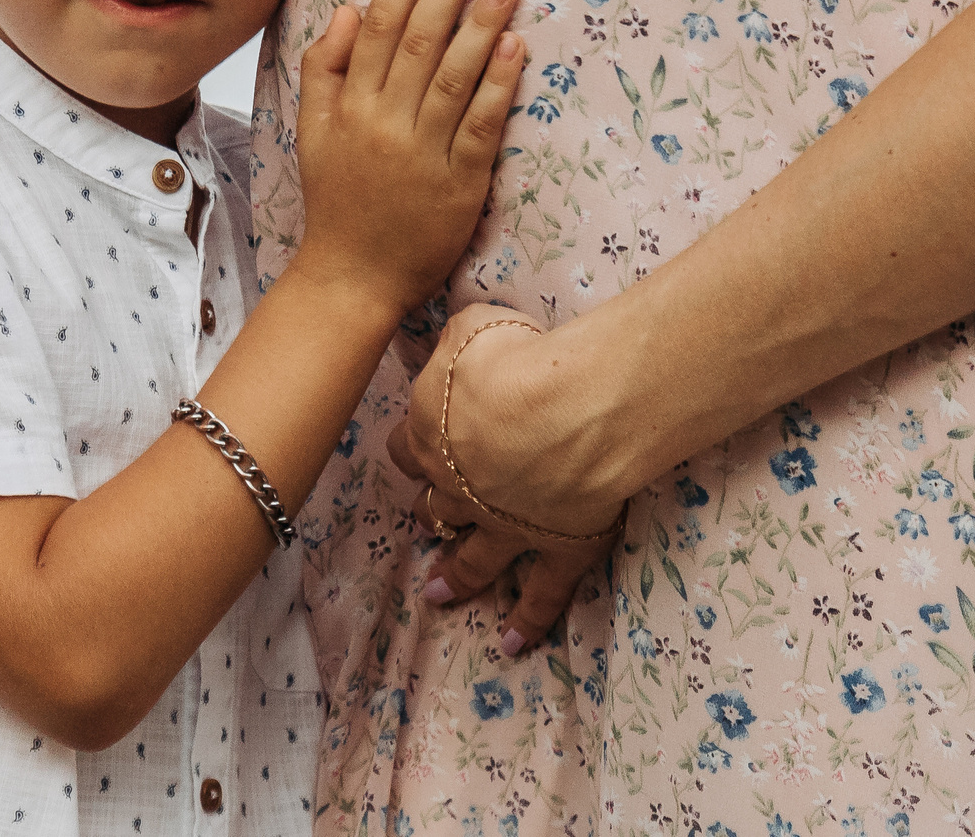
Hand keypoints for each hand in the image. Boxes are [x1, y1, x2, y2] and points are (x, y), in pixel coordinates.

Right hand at [294, 0, 524, 314]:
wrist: (353, 276)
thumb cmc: (337, 199)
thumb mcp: (311, 131)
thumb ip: (324, 69)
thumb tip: (345, 8)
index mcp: (350, 105)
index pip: (377, 25)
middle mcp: (384, 122)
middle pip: (418, 41)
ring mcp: (423, 152)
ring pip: (453, 76)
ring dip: (481, 25)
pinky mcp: (459, 183)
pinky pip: (481, 125)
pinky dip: (498, 84)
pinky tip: (516, 47)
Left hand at [384, 303, 622, 654]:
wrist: (566, 408)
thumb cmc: (516, 356)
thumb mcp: (470, 329)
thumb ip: (456, 345)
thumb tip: (455, 348)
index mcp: (431, 434)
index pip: (407, 445)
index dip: (411, 446)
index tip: (414, 447)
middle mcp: (458, 488)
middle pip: (435, 503)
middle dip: (429, 511)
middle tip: (423, 521)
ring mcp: (506, 525)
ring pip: (471, 556)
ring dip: (454, 574)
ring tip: (437, 593)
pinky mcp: (556, 548)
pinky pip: (541, 593)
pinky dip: (528, 621)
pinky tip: (513, 644)